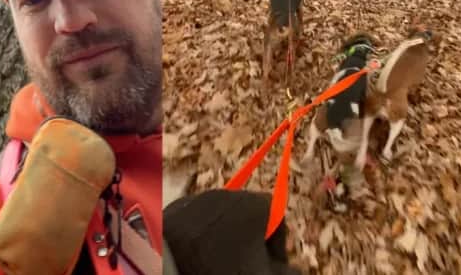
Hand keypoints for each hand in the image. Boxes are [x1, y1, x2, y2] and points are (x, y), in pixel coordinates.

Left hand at [163, 189, 300, 274]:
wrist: (165, 265)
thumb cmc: (219, 270)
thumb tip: (295, 272)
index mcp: (253, 205)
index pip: (278, 218)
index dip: (279, 245)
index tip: (271, 267)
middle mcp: (226, 194)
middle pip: (249, 217)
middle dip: (252, 244)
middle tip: (246, 268)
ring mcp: (198, 198)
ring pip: (222, 221)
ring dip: (226, 241)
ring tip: (218, 265)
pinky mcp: (174, 208)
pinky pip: (197, 222)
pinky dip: (201, 238)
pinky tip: (197, 259)